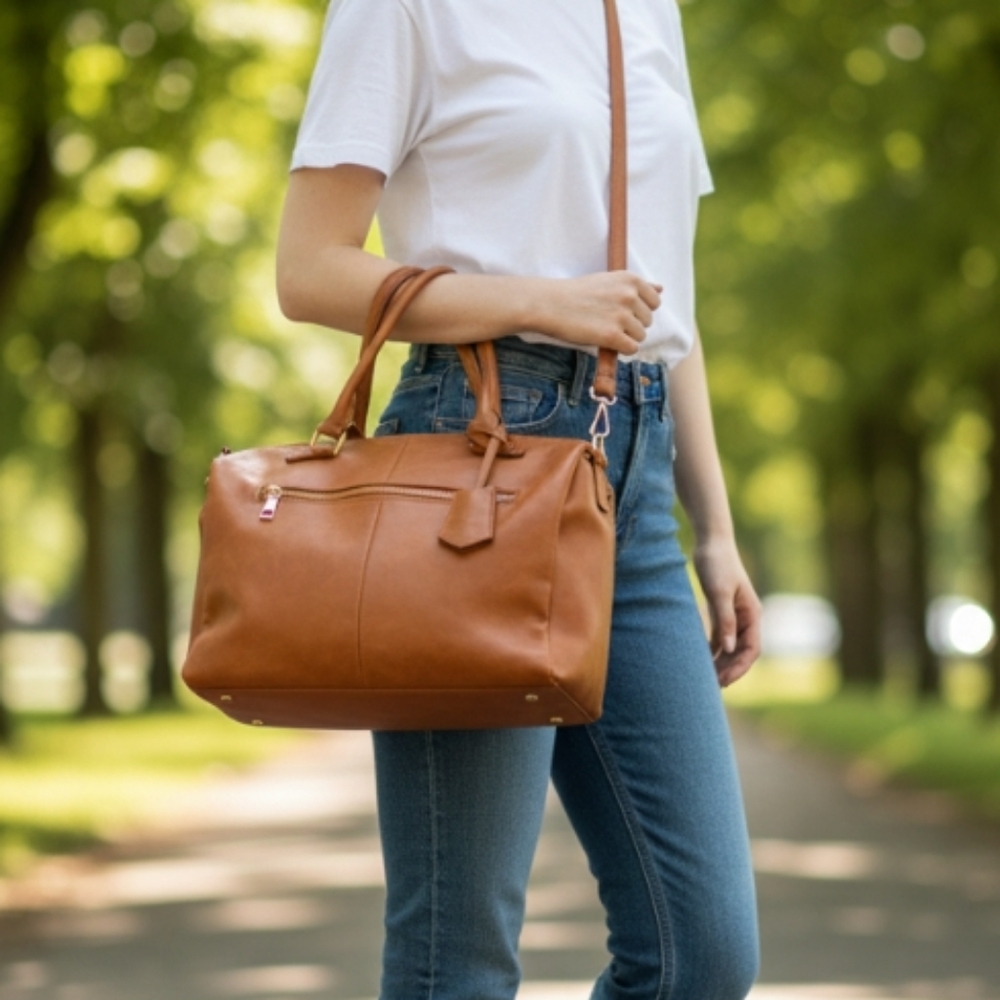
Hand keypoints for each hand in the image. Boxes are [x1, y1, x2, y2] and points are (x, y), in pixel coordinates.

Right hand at [532, 271, 662, 356]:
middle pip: (648, 321)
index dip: (638, 310)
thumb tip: (661, 289)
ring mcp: (622, 315)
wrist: (550, 304)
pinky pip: (631, 349)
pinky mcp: (612, 335)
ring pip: (640, 336)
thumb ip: (636, 287)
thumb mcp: (609, 281)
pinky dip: (621, 349)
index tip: (620, 311)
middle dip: (632, 325)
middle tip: (607, 321)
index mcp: (630, 279)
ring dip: (625, 338)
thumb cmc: (577, 293)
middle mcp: (629, 295)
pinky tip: (606, 342)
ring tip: (604, 330)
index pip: (654, 302)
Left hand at [692, 537, 761, 687]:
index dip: (740, 668)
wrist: (711, 542)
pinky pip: (720, 637)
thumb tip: (729, 648)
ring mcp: (734, 615)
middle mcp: (746, 617)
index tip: (724, 681)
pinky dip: (713, 650)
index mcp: (752, 614)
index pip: (752, 649)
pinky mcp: (721, 610)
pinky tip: (701, 661)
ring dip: (721, 663)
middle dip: (730, 670)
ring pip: (731, 647)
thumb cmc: (717, 564)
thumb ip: (725, 620)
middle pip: (742, 652)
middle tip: (712, 687)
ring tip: (706, 679)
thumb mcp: (719, 592)